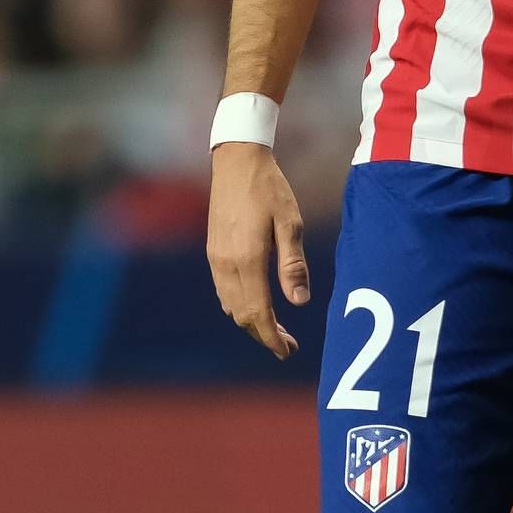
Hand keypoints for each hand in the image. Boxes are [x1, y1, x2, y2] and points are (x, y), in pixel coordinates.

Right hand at [207, 143, 309, 356]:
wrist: (236, 161)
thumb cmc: (269, 189)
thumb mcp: (291, 224)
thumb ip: (293, 264)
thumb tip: (299, 303)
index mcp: (247, 259)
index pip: (258, 312)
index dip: (272, 337)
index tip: (288, 352)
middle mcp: (226, 264)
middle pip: (242, 315)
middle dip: (263, 335)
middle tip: (288, 345)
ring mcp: (215, 258)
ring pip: (230, 305)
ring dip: (251, 322)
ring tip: (275, 329)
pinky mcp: (213, 251)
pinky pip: (223, 291)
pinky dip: (239, 306)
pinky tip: (256, 304)